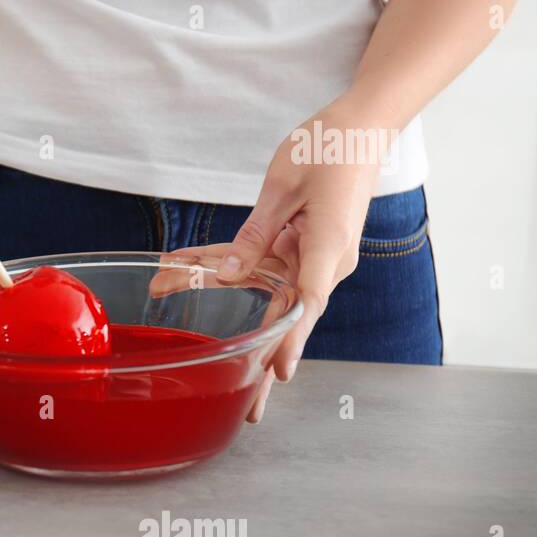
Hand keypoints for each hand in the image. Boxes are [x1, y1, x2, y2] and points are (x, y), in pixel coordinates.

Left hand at [197, 101, 383, 421]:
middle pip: (289, 316)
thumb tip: (229, 275)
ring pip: (264, 291)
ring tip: (192, 332)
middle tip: (252, 410)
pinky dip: (221, 266)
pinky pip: (258, 263)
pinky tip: (178, 269)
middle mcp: (324, 260)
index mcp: (328, 247)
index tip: (279, 371)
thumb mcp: (284, 187)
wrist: (358, 126)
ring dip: (222, 303)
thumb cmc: (328, 148)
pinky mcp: (299, 244)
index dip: (291, 339)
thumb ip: (255, 234)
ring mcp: (312, 255)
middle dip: (265, 361)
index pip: (308, 301)